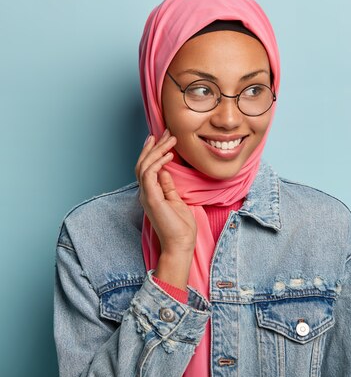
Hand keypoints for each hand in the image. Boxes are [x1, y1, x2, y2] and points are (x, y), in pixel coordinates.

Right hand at [135, 130, 195, 286]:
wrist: (180, 245)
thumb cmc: (181, 227)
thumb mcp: (176, 201)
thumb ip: (168, 186)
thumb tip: (165, 172)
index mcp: (151, 193)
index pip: (147, 168)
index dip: (153, 152)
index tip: (161, 138)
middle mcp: (146, 193)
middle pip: (143, 164)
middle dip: (154, 146)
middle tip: (165, 131)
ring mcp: (147, 196)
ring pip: (145, 166)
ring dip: (157, 150)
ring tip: (170, 139)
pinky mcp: (152, 199)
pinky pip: (149, 175)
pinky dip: (158, 163)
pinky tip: (169, 155)